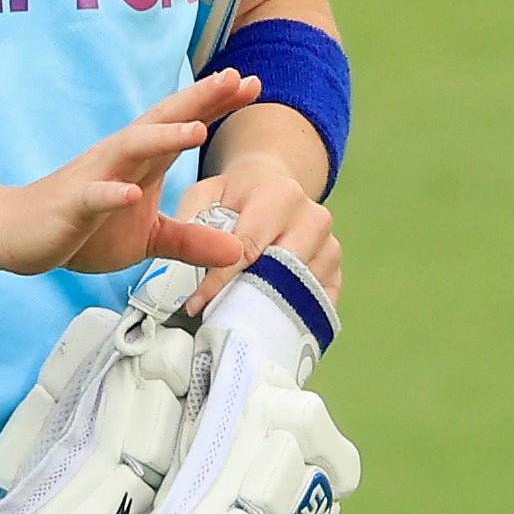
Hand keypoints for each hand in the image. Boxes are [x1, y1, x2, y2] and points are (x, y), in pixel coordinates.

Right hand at [0, 73, 272, 277]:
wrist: (19, 232)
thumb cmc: (84, 228)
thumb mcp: (148, 238)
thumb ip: (191, 240)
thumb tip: (237, 251)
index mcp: (142, 161)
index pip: (182, 123)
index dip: (215, 104)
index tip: (253, 83)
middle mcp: (120, 158)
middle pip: (163, 121)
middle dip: (199, 100)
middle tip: (236, 78)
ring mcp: (95, 178)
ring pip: (131, 149)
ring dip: (162, 137)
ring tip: (196, 130)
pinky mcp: (72, 206)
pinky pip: (93, 196)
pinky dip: (111, 193)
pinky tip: (129, 193)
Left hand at [168, 167, 347, 320]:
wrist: (275, 190)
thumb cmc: (236, 197)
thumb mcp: (207, 194)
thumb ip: (190, 219)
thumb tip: (178, 258)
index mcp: (282, 194)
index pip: (248, 247)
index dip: (219, 279)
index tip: (195, 304)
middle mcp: (314, 219)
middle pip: (280, 273)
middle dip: (244, 297)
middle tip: (215, 318)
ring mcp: (330, 247)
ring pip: (299, 292)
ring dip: (266, 311)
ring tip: (235, 321)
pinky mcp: (336, 271)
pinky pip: (317, 304)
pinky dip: (291, 317)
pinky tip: (264, 322)